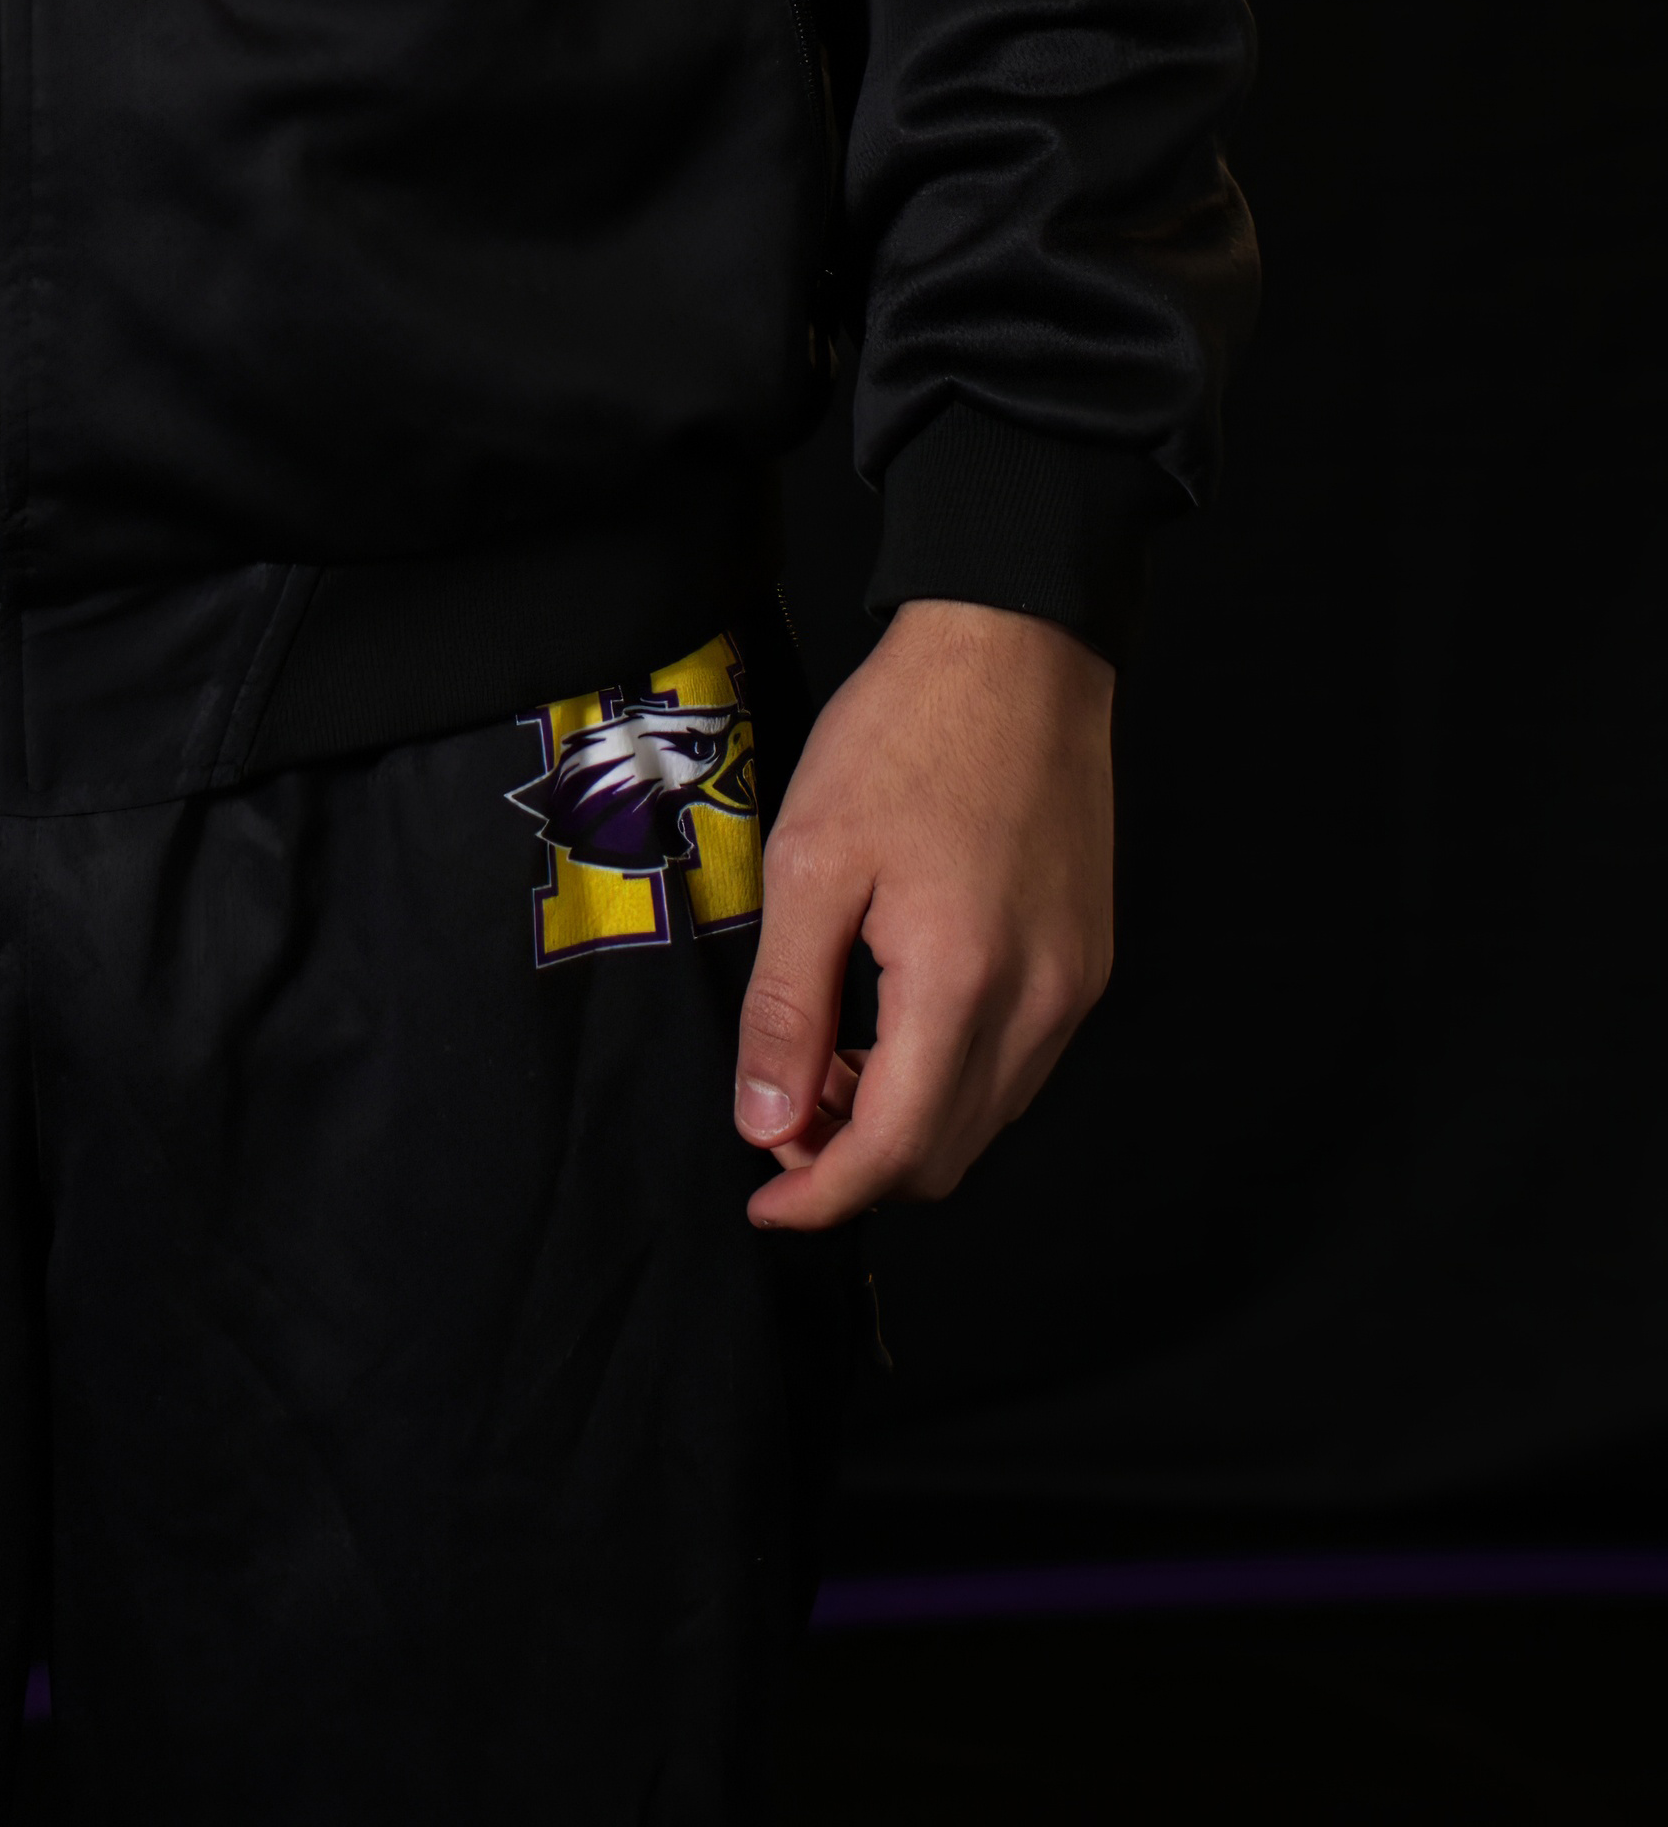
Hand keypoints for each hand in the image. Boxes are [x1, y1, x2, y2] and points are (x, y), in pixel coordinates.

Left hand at [732, 598, 1113, 1229]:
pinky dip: (949, 1073)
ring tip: (827, 1056)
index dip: (822, 1195)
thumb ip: (787, 1005)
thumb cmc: (905, 737)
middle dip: (856, 1161)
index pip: (895, 1151)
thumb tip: (767, 1123)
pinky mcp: (1086, 959)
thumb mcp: (812, 861)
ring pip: (985, 1115)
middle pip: (945, 1153)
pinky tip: (892, 1017)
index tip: (765, 1199)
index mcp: (964, 983)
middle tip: (782, 1110)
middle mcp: (1039, 1005)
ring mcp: (1075, 986)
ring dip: (903, 1118)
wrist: (1015, 651)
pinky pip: (1017, 1062)